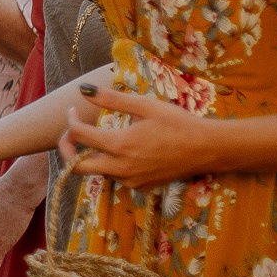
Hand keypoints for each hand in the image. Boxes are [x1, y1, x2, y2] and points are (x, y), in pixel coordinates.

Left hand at [59, 84, 223, 187]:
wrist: (209, 149)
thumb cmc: (177, 123)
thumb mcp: (144, 106)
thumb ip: (111, 99)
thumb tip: (83, 89)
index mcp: (119, 145)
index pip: (78, 135)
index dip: (70, 121)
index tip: (73, 110)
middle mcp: (121, 168)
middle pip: (77, 166)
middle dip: (67, 150)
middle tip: (71, 134)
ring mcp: (131, 181)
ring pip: (97, 172)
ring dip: (91, 157)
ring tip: (97, 139)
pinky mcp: (141, 187)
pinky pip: (116, 178)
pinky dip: (110, 165)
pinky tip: (121, 151)